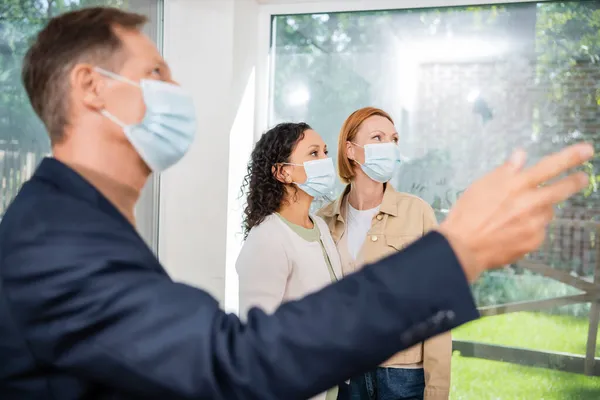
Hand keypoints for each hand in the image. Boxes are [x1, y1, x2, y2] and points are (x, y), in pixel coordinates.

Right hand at [438, 143, 593, 281]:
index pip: (549, 166)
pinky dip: (531, 228)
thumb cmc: (467, 214)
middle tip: (582, 178)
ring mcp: (534, 224)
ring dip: (540, 209)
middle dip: (574, 182)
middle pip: (560, 189)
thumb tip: (520, 155)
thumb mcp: (480, 185)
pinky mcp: (534, 241)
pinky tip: (513, 230)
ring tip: (518, 214)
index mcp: (515, 185)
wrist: (463, 247)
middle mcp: (529, 203)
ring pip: (547, 212)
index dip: (570, 157)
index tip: (587, 150)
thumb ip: (505, 171)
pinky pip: (539, 230)